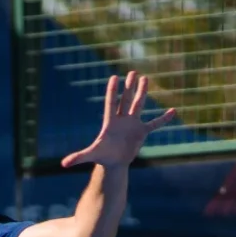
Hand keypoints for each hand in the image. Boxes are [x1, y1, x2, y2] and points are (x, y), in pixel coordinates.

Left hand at [60, 71, 178, 168]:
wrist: (114, 162)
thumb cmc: (102, 156)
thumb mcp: (91, 155)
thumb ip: (78, 157)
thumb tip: (63, 164)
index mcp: (110, 122)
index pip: (111, 103)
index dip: (112, 92)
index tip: (114, 77)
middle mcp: (122, 119)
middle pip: (126, 100)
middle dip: (129, 87)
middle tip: (132, 72)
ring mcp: (132, 124)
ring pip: (138, 105)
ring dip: (142, 93)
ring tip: (145, 78)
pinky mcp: (141, 132)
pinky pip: (154, 124)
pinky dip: (163, 119)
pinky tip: (173, 111)